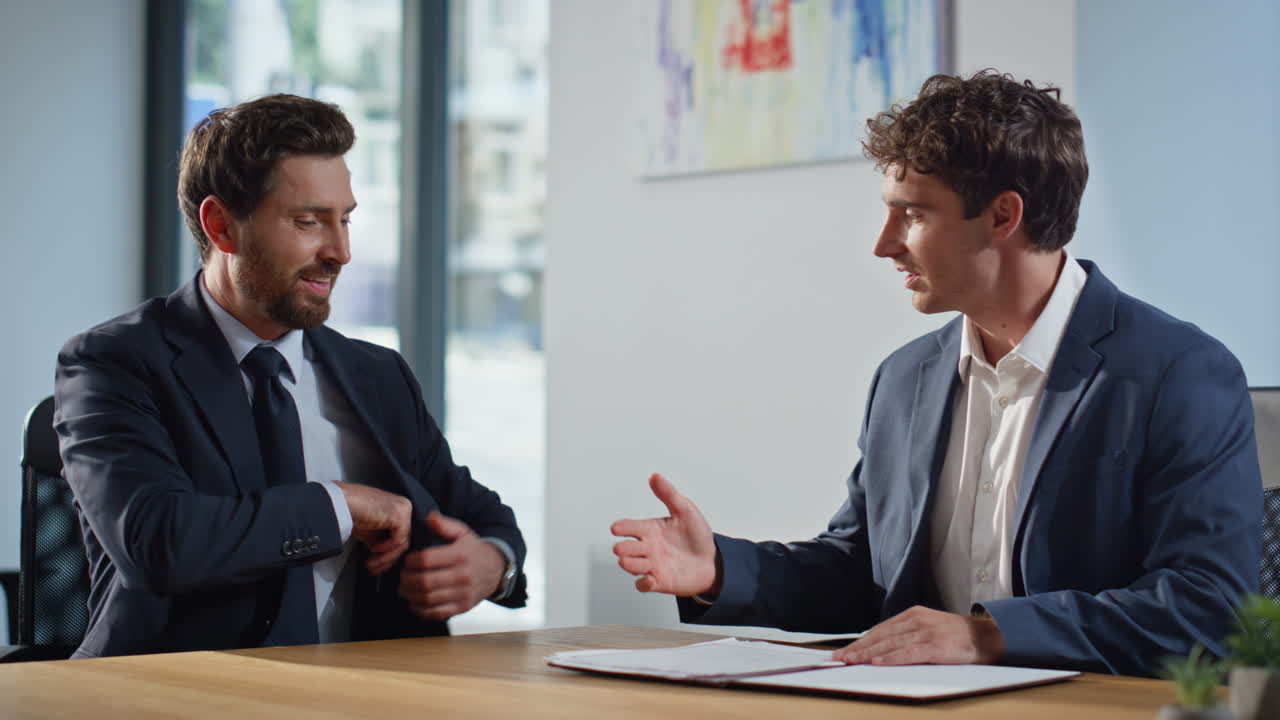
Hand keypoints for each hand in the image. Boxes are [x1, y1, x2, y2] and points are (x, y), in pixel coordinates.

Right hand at [336, 483, 411, 574]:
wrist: (339, 503)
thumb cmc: (350, 511)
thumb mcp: (370, 530)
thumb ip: (380, 540)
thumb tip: (384, 555)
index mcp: (397, 508)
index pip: (400, 535)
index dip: (389, 554)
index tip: (377, 564)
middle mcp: (403, 506)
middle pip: (402, 540)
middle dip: (387, 559)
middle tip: (374, 568)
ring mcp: (403, 508)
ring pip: (402, 542)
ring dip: (385, 558)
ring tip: (371, 563)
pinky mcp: (399, 513)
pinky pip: (398, 539)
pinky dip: (386, 548)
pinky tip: (373, 549)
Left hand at [398, 511, 505, 620]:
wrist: (496, 569)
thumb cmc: (474, 550)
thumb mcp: (463, 532)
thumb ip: (444, 525)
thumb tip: (429, 517)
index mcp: (460, 555)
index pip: (426, 560)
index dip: (410, 561)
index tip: (406, 561)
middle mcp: (463, 576)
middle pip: (424, 582)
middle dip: (406, 580)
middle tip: (401, 576)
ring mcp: (463, 594)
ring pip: (428, 599)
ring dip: (410, 595)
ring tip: (404, 589)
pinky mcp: (463, 607)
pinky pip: (436, 613)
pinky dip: (421, 610)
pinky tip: (415, 602)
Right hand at [610, 473, 718, 595]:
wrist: (713, 561)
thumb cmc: (697, 535)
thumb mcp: (685, 510)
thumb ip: (668, 493)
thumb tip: (654, 476)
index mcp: (650, 529)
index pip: (629, 527)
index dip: (621, 527)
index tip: (616, 528)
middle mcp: (648, 547)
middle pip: (626, 548)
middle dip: (623, 549)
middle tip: (622, 548)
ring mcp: (652, 565)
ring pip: (631, 565)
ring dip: (630, 564)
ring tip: (632, 561)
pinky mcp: (658, 581)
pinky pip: (643, 585)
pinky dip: (643, 583)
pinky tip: (649, 578)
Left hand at [833, 606, 1004, 665]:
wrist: (988, 636)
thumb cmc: (957, 636)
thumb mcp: (929, 627)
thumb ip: (908, 634)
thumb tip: (883, 648)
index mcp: (913, 615)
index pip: (880, 629)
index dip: (861, 641)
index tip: (845, 650)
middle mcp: (916, 621)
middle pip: (880, 636)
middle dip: (858, 648)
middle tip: (840, 658)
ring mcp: (925, 632)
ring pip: (889, 644)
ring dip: (867, 654)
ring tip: (851, 660)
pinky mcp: (935, 646)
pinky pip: (907, 653)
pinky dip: (890, 658)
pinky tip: (877, 663)